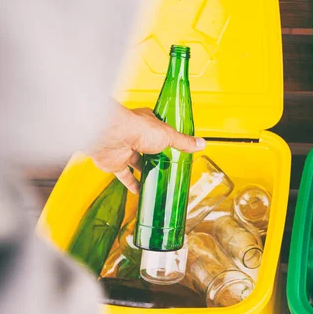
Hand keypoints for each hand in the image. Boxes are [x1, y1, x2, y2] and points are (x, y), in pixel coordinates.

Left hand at [88, 103, 204, 192]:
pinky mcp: (115, 163)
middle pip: (147, 146)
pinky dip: (132, 183)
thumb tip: (201, 143)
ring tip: (156, 178)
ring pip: (135, 161)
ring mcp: (124, 149)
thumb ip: (184, 142)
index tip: (174, 145)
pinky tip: (140, 190)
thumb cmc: (137, 128)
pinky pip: (125, 176)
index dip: (166, 136)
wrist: (111, 135)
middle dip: (155, 155)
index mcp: (148, 123)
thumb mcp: (169, 136)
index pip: (159, 129)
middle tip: (166, 164)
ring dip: (144, 169)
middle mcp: (134, 135)